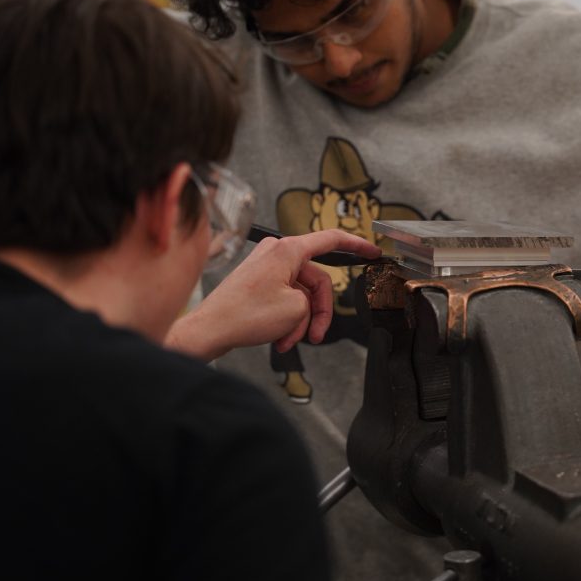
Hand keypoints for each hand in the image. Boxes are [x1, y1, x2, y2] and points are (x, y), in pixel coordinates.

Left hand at [167, 230, 381, 358]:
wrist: (208, 330)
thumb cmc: (245, 315)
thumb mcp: (296, 309)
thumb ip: (312, 300)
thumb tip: (304, 302)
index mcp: (288, 249)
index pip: (332, 239)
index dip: (356, 245)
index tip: (373, 251)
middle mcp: (276, 253)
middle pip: (316, 280)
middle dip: (318, 311)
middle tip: (315, 335)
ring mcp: (266, 267)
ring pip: (300, 295)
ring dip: (299, 321)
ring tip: (288, 341)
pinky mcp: (257, 282)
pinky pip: (284, 299)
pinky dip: (286, 320)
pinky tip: (278, 339)